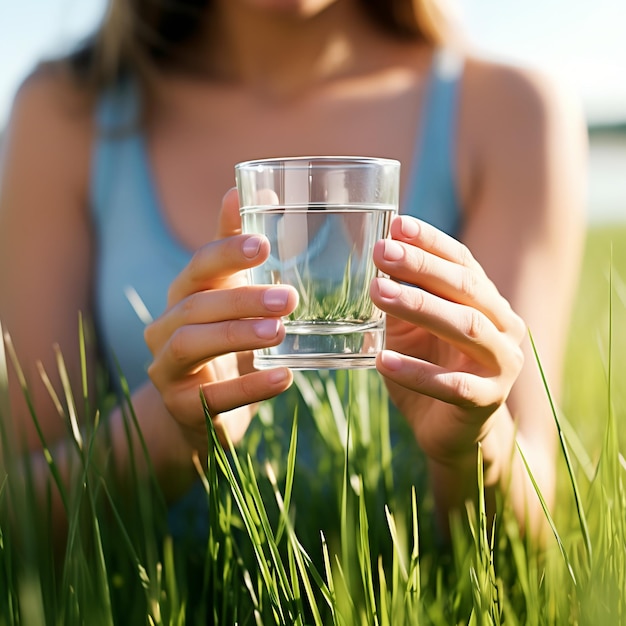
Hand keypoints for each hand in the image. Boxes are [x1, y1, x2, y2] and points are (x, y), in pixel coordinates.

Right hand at [144, 189, 297, 453]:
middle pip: (195, 306)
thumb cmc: (222, 343)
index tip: (263, 244)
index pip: (197, 267)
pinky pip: (210, 398)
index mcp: (184, 296)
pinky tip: (285, 378)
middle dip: (242, 298)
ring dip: (237, 335)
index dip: (225, 252)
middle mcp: (166, 328)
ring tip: (280, 332)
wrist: (196, 411)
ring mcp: (166, 369)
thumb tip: (253, 188)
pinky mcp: (180, 407)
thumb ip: (236, 250)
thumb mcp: (228, 297)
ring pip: (191, 344)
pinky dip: (248, 387)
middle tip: (289, 298)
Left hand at [370, 215, 526, 466]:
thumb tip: (379, 256)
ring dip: (419, 307)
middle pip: (465, 288)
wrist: (452, 431)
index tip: (396, 225)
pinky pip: (452, 384)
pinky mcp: (487, 400)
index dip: (431, 242)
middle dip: (421, 266)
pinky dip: (416, 371)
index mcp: (487, 302)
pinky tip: (382, 360)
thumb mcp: (413, 328)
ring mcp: (501, 363)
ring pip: (465, 327)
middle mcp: (503, 326)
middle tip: (381, 252)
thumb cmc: (431, 368)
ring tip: (376, 292)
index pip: (462, 262)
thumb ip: (404, 297)